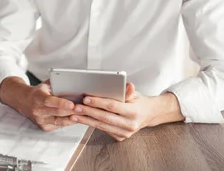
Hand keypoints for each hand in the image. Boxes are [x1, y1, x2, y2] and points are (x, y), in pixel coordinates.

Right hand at [0, 77, 75, 131]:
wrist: (23, 101)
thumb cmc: (38, 92)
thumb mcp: (45, 85)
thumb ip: (56, 84)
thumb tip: (71, 81)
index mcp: (37, 98)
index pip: (49, 101)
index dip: (61, 103)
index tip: (71, 104)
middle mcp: (37, 110)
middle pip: (57, 113)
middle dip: (71, 111)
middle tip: (83, 108)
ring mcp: (40, 120)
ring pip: (59, 122)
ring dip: (72, 118)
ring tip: (82, 114)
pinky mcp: (44, 127)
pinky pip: (58, 126)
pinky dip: (68, 122)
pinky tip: (76, 118)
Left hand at [70, 83, 184, 141]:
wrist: (148, 115)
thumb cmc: (139, 102)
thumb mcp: (135, 94)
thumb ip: (128, 91)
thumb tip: (127, 85)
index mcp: (134, 112)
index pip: (113, 106)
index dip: (98, 102)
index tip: (86, 98)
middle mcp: (130, 124)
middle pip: (105, 117)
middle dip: (89, 112)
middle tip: (76, 107)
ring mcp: (125, 133)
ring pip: (102, 126)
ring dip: (86, 120)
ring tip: (75, 115)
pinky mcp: (121, 137)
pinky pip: (103, 130)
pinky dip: (92, 124)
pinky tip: (83, 119)